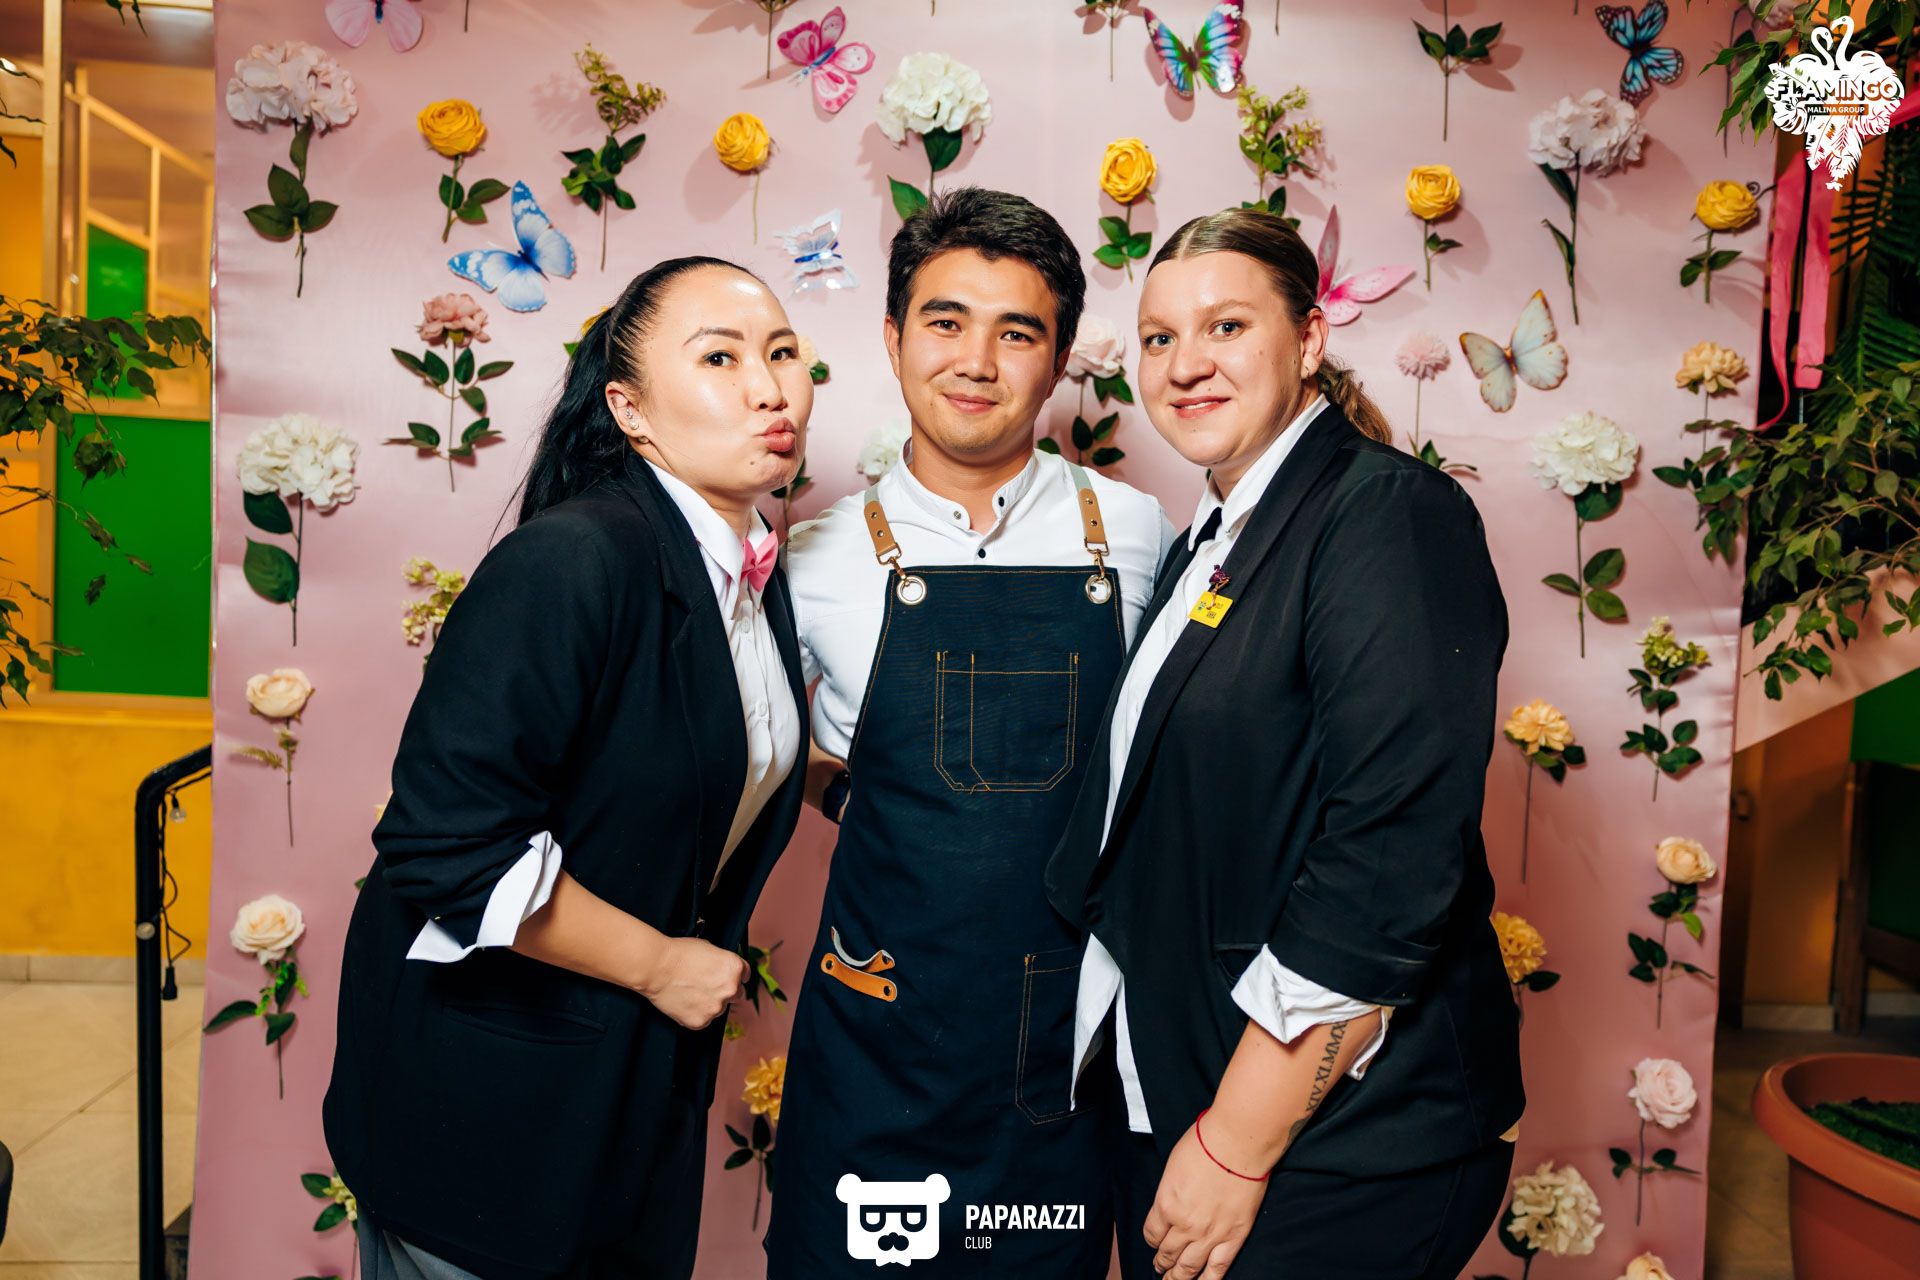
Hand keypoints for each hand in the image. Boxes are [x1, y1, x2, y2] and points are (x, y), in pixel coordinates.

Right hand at [635, 936, 748, 1028]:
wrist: (657, 967)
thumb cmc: (679, 953)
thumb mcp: (709, 948)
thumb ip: (722, 962)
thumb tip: (724, 970)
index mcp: (735, 968)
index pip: (746, 975)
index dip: (736, 975)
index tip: (727, 977)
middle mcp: (730, 989)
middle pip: (737, 995)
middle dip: (726, 991)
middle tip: (707, 986)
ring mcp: (716, 1008)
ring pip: (719, 1009)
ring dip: (710, 1004)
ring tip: (691, 992)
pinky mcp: (701, 1021)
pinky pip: (704, 1020)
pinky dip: (696, 1014)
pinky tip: (685, 1002)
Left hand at [1143, 1118, 1266, 1278]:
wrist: (1237, 1143)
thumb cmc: (1205, 1144)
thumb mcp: (1173, 1166)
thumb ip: (1169, 1191)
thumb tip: (1170, 1203)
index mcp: (1165, 1204)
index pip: (1151, 1234)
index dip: (1152, 1240)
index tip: (1154, 1241)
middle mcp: (1184, 1225)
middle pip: (1168, 1253)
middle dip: (1162, 1262)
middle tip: (1160, 1267)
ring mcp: (1209, 1235)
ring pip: (1189, 1267)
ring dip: (1178, 1277)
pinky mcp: (1233, 1238)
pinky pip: (1217, 1268)